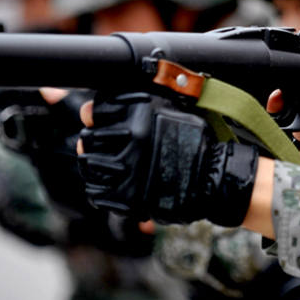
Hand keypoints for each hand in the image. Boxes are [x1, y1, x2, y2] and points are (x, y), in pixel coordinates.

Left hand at [78, 92, 258, 225]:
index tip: (103, 125)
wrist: (213, 177)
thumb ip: (132, 104)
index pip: (95, 112)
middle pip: (88, 139)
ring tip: (113, 168)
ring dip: (96, 166)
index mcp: (139, 112)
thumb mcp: (168, 108)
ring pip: (89, 165)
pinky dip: (100, 190)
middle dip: (94, 143)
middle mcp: (132, 137)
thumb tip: (86, 111)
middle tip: (109, 149)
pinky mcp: (128, 196)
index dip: (97, 119)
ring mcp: (129, 168)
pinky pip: (96, 192)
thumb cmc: (192, 140)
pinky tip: (114, 186)